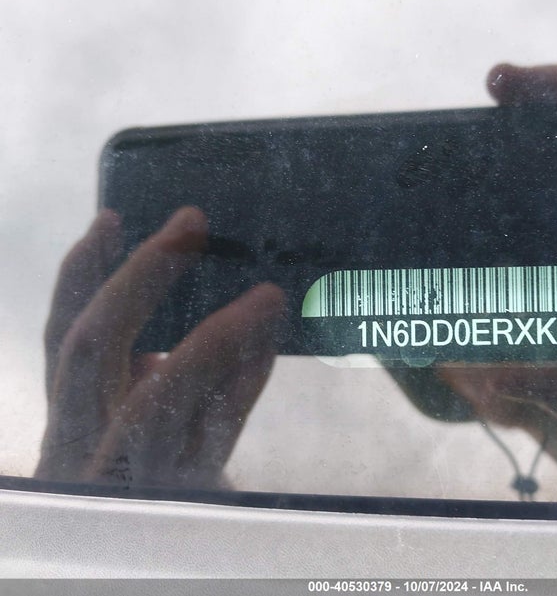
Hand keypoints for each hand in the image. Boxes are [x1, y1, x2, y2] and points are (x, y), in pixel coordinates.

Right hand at [36, 207, 284, 486]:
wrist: (154, 566)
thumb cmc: (156, 498)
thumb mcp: (137, 444)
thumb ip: (143, 397)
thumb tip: (157, 354)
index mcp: (70, 424)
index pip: (65, 337)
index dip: (82, 276)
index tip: (112, 217)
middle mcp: (80, 447)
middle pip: (92, 344)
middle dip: (142, 276)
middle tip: (192, 222)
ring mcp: (126, 476)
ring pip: (157, 387)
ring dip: (216, 330)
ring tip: (265, 293)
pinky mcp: (177, 499)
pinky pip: (214, 428)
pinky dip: (243, 378)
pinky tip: (269, 342)